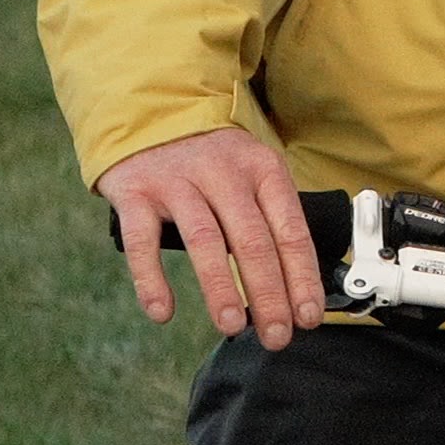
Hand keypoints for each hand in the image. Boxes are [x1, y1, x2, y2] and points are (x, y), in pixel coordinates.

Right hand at [94, 127, 325, 349]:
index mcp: (263, 171)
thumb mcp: (251, 174)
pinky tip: (162, 311)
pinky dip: (152, 279)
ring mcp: (178, 182)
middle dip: (269, 293)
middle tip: (277, 335)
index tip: (308, 316)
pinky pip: (143, 241)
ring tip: (233, 326)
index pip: (290, 230)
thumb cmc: (211, 159)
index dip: (302, 277)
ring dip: (221, 288)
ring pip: (205, 240)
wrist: (152, 109)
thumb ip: (269, 221)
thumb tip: (295, 288)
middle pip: (253, 240)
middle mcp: (223, 174)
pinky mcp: (135, 192)